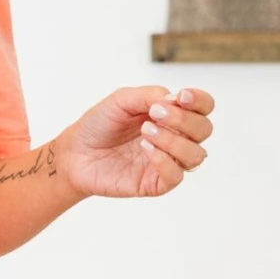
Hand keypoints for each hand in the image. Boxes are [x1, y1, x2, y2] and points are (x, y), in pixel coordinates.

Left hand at [58, 85, 213, 198]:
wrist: (74, 152)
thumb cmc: (99, 124)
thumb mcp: (122, 100)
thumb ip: (150, 95)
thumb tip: (176, 99)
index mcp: (171, 116)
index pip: (204, 108)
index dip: (200, 101)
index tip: (182, 97)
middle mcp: (175, 138)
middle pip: (204, 130)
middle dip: (184, 120)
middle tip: (154, 115)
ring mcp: (167, 162)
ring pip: (196, 155)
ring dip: (174, 141)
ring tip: (145, 132)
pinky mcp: (155, 183)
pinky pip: (176, 176)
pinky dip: (164, 160)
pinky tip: (145, 149)